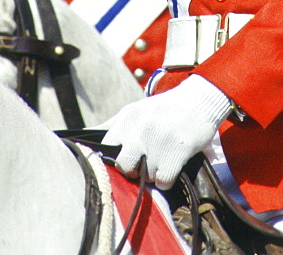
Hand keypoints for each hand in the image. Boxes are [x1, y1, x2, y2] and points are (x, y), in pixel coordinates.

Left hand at [102, 74, 231, 189]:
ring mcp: (157, 141)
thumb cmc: (163, 109)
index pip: (106, 148)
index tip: (124, 158)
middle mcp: (139, 130)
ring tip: (162, 158)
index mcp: (127, 119)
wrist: (199, 101)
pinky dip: (167, 179)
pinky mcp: (176, 152)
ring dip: (153, 173)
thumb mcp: (135, 110)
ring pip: (145, 176)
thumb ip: (111, 124)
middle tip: (144, 162)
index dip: (114, 158)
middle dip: (133, 169)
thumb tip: (83, 135)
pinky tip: (172, 165)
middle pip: (123, 166)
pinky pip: (163, 181)